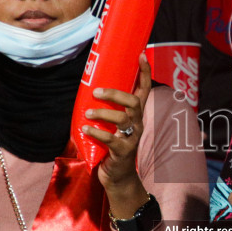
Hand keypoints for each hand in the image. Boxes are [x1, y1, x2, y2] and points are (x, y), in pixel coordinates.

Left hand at [85, 53, 150, 212]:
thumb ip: (107, 109)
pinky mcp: (123, 151)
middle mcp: (138, 123)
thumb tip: (87, 89)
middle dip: (116, 94)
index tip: (141, 54)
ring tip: (88, 112)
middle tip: (97, 91)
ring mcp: (132, 137)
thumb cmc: (112, 145)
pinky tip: (86, 129)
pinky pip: (111, 139)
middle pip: (133, 102)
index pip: (144, 89)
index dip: (145, 72)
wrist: (118, 176)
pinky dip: (96, 132)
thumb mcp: (112, 124)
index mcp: (136, 114)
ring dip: (103, 113)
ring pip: (123, 119)